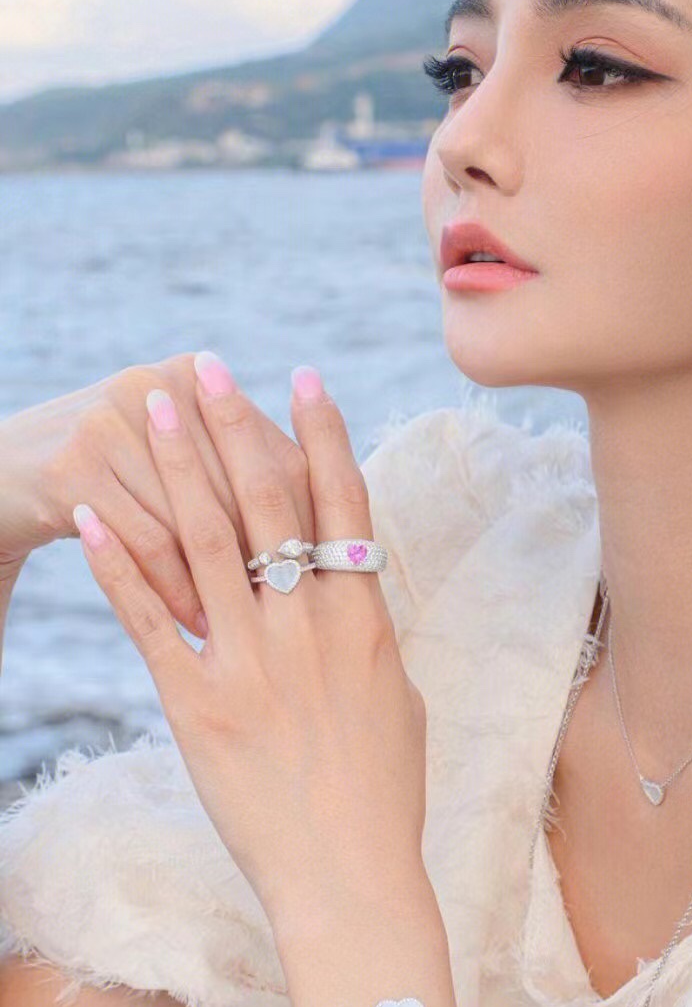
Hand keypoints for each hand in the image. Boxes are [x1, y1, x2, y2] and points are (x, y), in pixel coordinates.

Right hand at [0, 352, 312, 633]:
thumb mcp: (177, 456)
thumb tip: (343, 525)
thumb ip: (245, 469)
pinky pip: (148, 542)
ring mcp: (112, 423)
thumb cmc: (122, 478)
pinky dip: (175, 589)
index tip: (332, 575)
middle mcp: (157, 386)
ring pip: (195, 518)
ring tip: (250, 630)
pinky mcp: (76, 469)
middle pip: (241, 485)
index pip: (278, 454)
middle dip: (272, 554)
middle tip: (304, 611)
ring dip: (224, 582)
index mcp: (194, 376)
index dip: (308, 517)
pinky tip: (196, 623)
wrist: (6, 472)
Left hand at [71, 357, 429, 934]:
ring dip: (175, 468)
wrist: (348, 875)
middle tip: (207, 367)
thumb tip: (349, 589)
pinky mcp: (194, 704)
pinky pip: (150, 621)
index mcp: (364, 620)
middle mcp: (306, 627)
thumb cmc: (384, 790)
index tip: (304, 379)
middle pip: (266, 503)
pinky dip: (117, 566)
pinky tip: (92, 518)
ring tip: (150, 408)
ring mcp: (248, 662)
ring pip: (204, 541)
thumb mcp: (395, 696)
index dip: (322, 435)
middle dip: (236, 427)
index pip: (343, 504)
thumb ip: (366, 632)